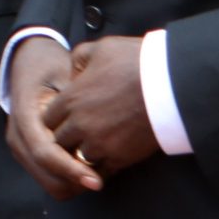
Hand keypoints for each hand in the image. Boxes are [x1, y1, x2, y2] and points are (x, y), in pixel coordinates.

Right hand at [4, 35, 99, 198]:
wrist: (30, 64)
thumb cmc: (52, 67)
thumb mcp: (64, 74)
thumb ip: (76, 97)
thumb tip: (98, 118)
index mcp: (24, 115)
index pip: (45, 153)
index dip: (71, 169)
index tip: (97, 180)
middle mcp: (17, 137)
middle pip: (49, 178)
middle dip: (77, 181)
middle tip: (108, 174)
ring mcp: (21, 149)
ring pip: (53, 185)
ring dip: (77, 183)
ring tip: (103, 169)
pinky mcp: (30, 156)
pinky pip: (53, 180)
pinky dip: (73, 179)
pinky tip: (92, 165)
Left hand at [40, 36, 158, 177]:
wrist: (171, 84)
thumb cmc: (135, 61)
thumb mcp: (100, 48)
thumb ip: (78, 60)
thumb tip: (74, 76)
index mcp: (71, 99)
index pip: (47, 119)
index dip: (56, 119)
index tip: (66, 117)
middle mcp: (80, 125)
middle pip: (59, 142)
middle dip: (66, 138)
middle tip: (79, 133)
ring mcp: (99, 144)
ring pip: (78, 158)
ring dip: (84, 153)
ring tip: (96, 145)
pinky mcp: (120, 157)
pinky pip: (101, 170)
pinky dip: (103, 166)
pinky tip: (111, 156)